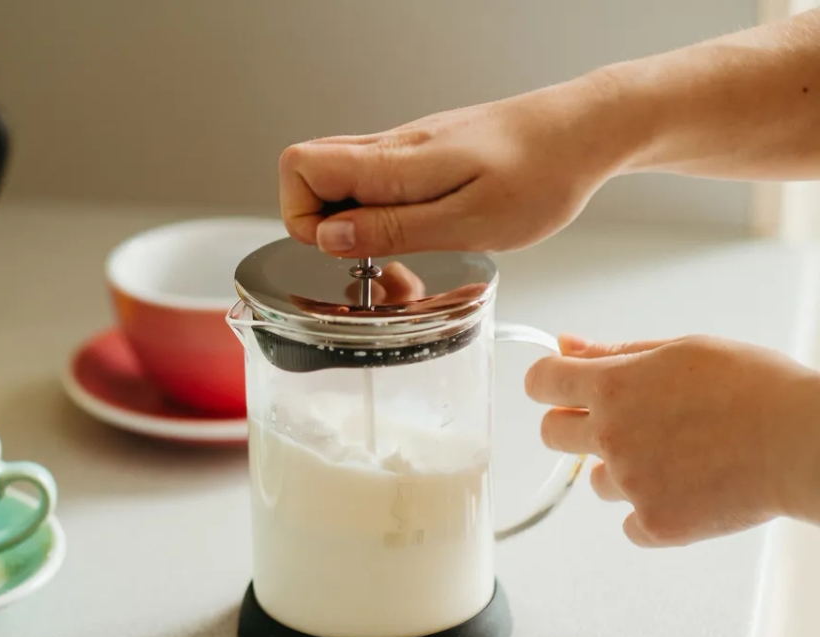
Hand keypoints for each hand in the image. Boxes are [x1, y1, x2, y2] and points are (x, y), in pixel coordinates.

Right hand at [279, 74, 631, 257]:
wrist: (586, 130)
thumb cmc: (543, 174)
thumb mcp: (470, 222)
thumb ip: (394, 229)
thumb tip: (328, 237)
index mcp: (395, 161)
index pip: (299, 167)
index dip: (303, 217)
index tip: (343, 251)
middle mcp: (391, 147)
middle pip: (308, 172)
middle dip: (322, 225)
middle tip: (372, 257)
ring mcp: (405, 148)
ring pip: (341, 180)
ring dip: (355, 224)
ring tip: (404, 251)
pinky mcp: (422, 154)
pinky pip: (374, 181)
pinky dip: (382, 214)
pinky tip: (423, 231)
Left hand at [525, 334, 819, 545]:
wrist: (803, 442)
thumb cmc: (756, 388)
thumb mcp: (682, 350)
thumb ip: (617, 353)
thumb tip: (567, 344)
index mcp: (613, 387)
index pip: (541, 382)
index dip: (550, 384)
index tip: (561, 388)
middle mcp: (611, 435)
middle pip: (551, 434)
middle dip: (575, 427)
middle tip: (622, 424)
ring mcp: (631, 482)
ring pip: (597, 480)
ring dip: (623, 470)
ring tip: (679, 456)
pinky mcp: (655, 523)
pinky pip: (629, 523)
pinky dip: (652, 512)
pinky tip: (688, 491)